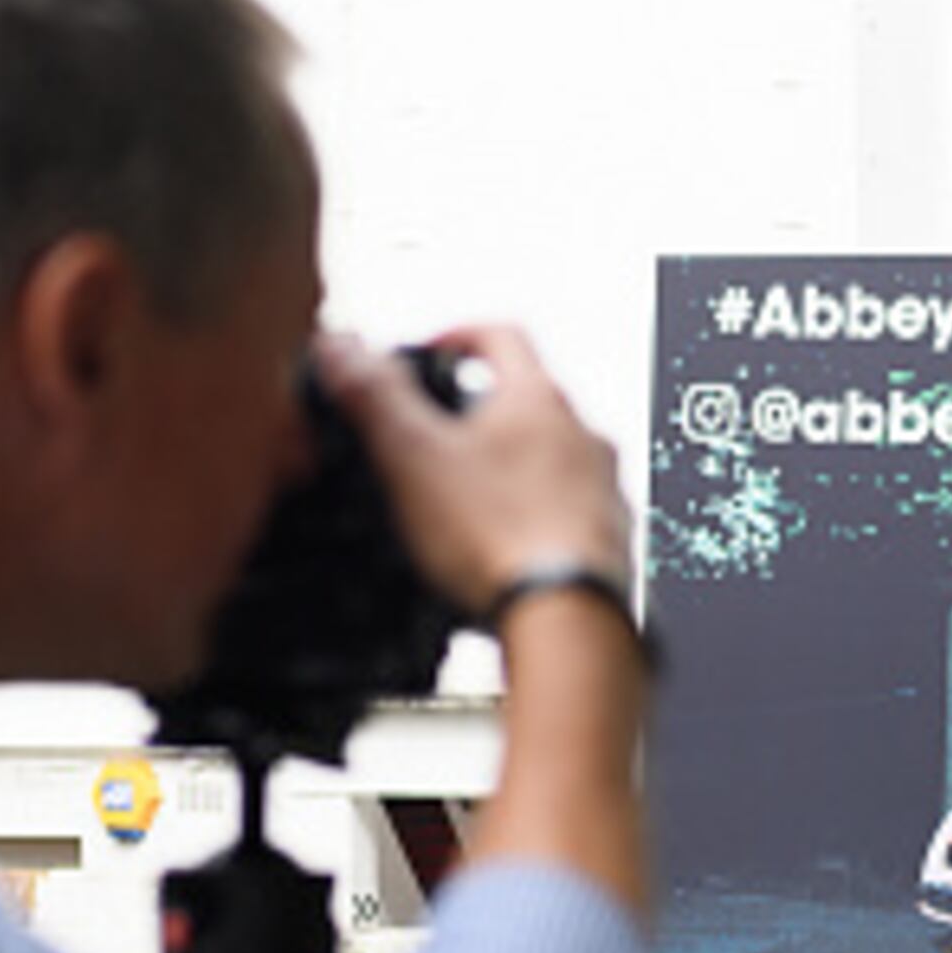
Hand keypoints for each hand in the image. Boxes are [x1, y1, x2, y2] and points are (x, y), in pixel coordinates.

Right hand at [323, 326, 627, 618]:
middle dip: (482, 412)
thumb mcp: (412, 455)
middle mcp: (583, 436)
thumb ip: (375, 396)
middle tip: (439, 439)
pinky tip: (506, 548)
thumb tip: (341, 348)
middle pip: (531, 399)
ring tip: (468, 500)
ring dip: (513, 466)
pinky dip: (537, 517)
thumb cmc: (498, 536)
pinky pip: (570, 512)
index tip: (428, 354)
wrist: (567, 619)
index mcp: (538, 399)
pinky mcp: (610, 539)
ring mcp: (603, 489)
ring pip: (555, 458)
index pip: (500, 333)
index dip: (455, 334)